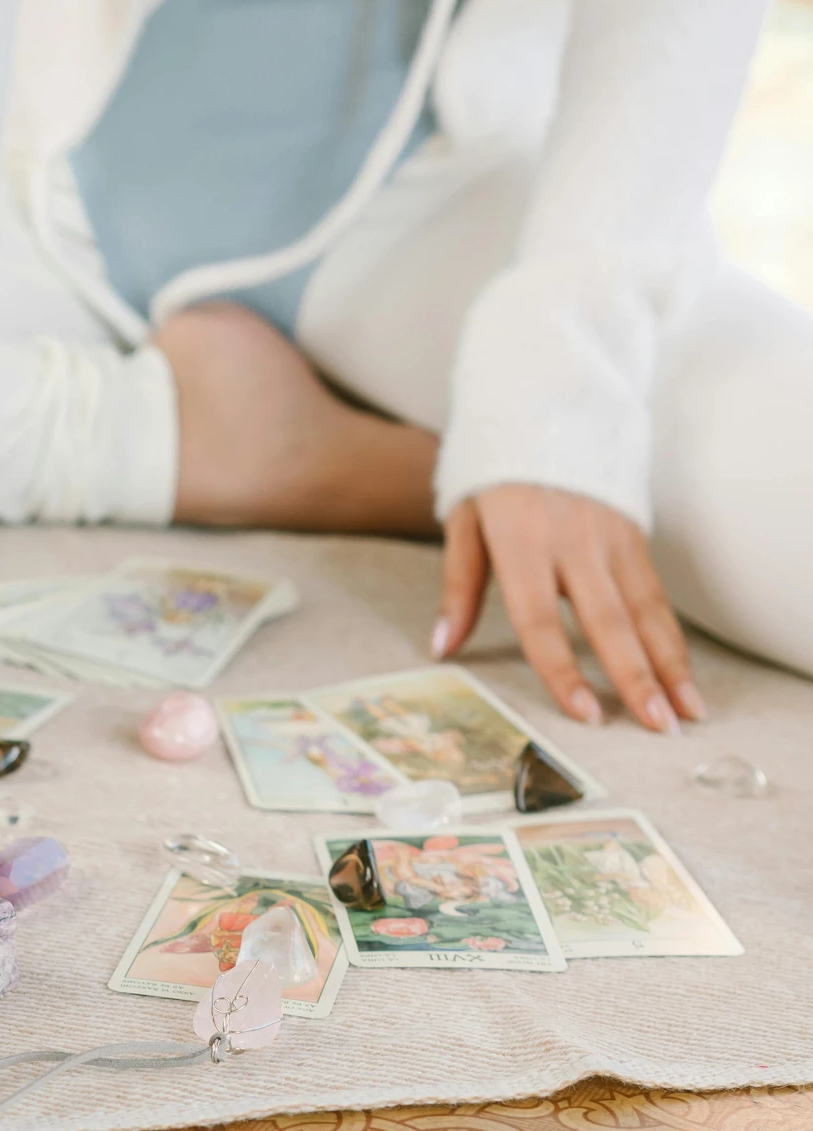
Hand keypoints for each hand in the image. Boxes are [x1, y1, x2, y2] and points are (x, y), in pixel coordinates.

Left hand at [434, 484, 705, 731]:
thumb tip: (443, 647)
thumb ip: (458, 586)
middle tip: (659, 727)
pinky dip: (672, 637)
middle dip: (637, 678)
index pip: (542, 619)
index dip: (564, 670)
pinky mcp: (633, 532)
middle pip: (609, 621)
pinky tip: (682, 674)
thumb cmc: (495, 473)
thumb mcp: (463, 520)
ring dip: (670, 665)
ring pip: (646, 610)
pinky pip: (656, 593)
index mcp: (522, 542)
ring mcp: (609, 536)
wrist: (546, 403)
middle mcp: (572, 541)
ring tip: (687, 712)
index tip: (587, 714)